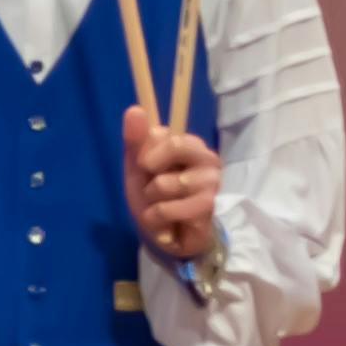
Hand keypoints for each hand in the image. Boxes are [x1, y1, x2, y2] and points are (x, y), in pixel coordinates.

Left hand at [120, 101, 221, 265]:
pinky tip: (165, 222)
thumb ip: (136, 141)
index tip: (144, 168)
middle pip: (176, 144)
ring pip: (166, 182)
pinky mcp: (209, 206)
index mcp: (188, 143)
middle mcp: (206, 156)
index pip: (161, 133)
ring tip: (161, 208)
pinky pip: (168, 208)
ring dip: (152, 201)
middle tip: (152, 189)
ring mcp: (211, 181)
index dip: (144, 154)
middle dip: (151, 172)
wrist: (166, 237)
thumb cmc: (154, 199)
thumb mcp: (137, 170)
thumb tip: (134, 109)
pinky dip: (156, 218)